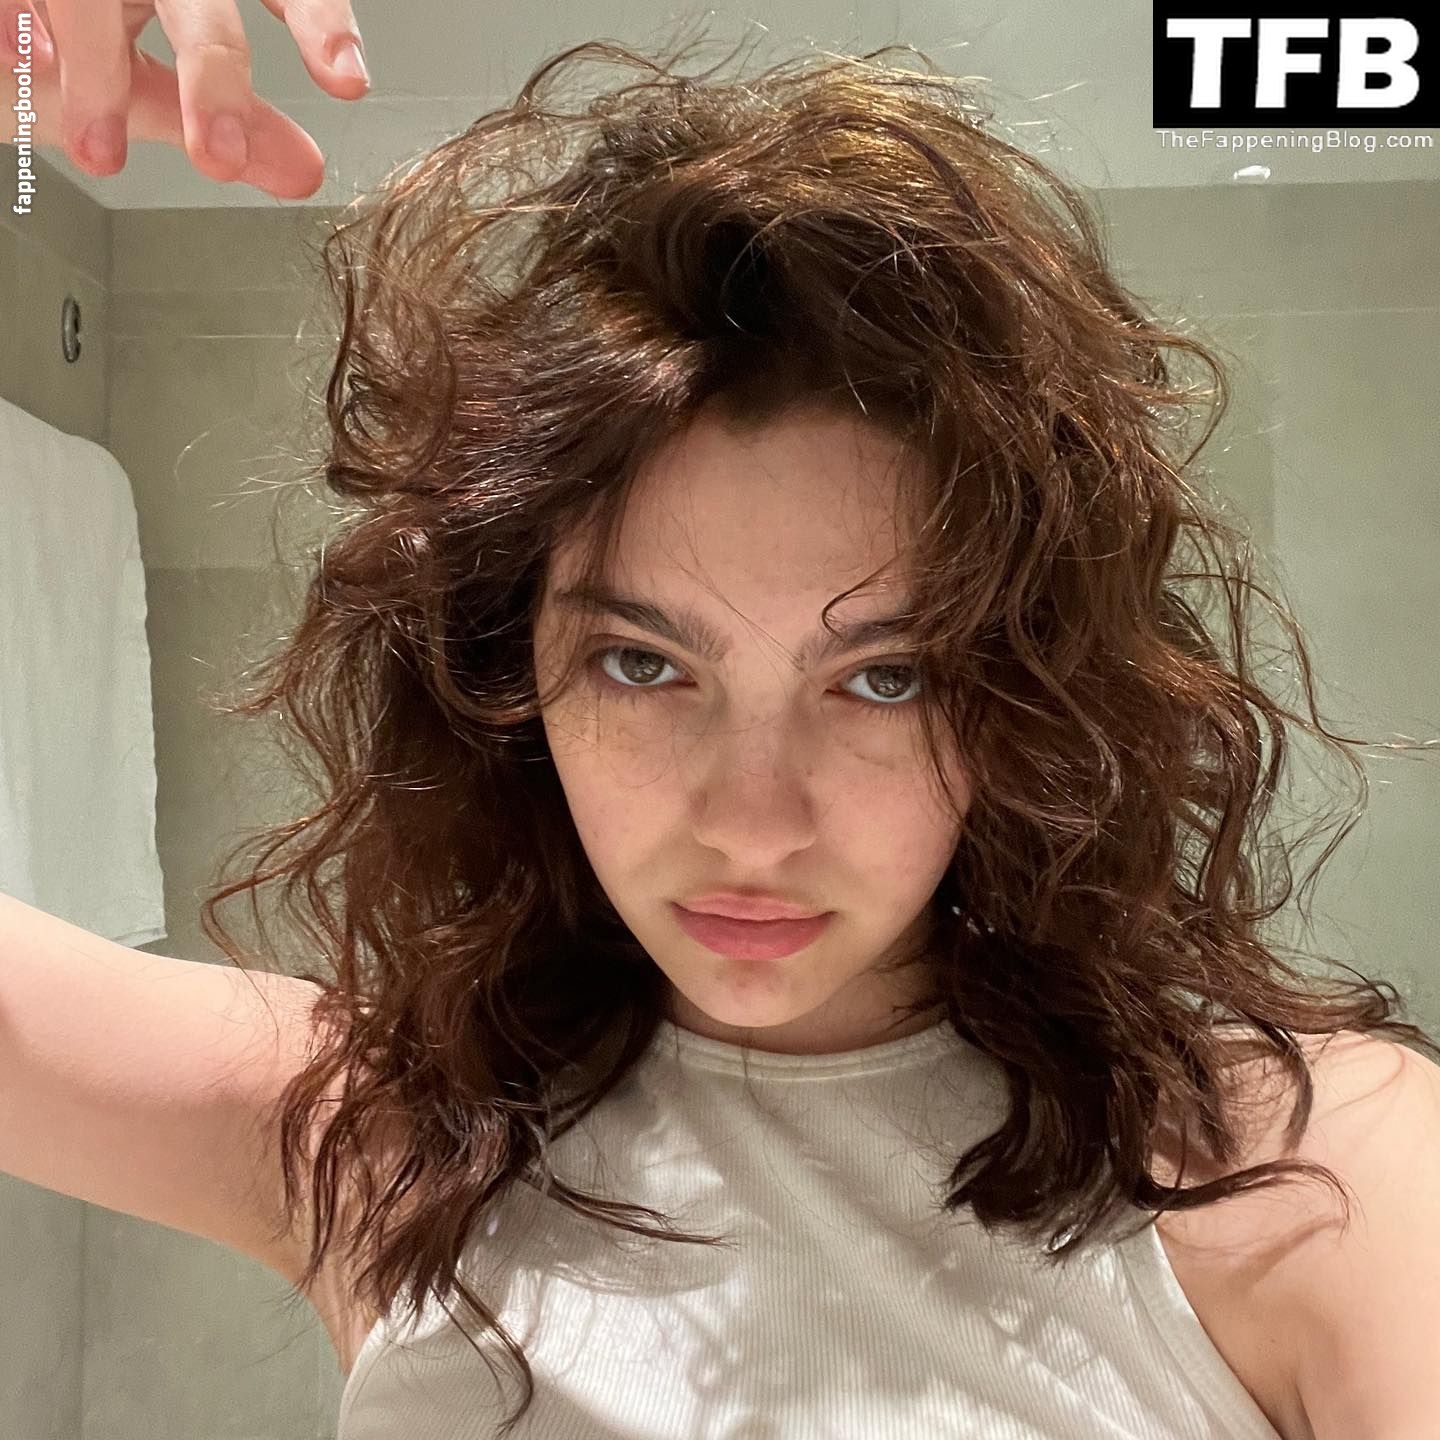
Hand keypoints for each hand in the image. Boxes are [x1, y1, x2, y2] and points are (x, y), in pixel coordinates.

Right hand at [2, 0, 369, 199]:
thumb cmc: (62, 35)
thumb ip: (228, 121)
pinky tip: (29, 61)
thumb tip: (305, 171)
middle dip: (214, 75)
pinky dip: (19, 22)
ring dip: (98, 75)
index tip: (349, 83)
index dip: (319, 24)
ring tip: (101, 154)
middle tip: (220, 158)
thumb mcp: (150, 84)